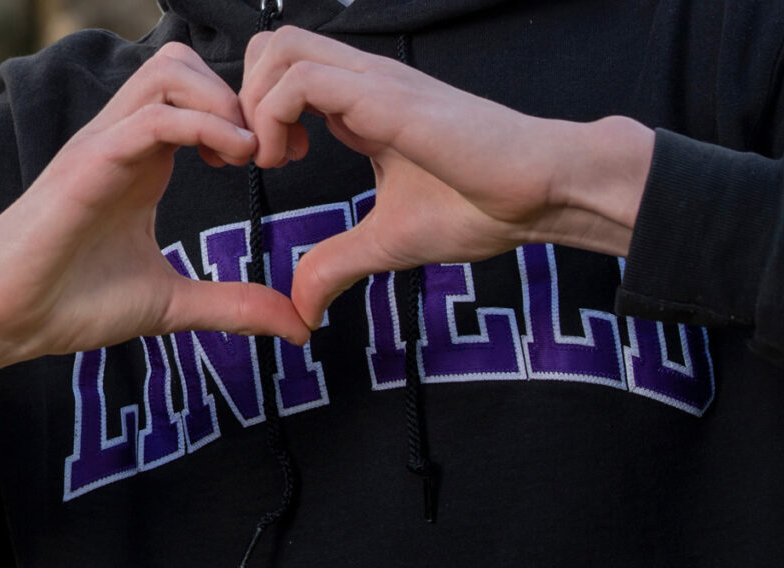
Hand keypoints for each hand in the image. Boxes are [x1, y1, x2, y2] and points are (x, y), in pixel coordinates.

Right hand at [0, 42, 309, 391]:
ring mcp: (106, 146)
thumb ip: (235, 306)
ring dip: (222, 103)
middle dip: (240, 95)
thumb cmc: (75, 301)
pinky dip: (201, 126)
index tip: (278, 158)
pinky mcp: (88, 165)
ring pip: (168, 73)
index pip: (198, 93)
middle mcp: (127, 141)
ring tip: (248, 153)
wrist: (8, 322)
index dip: (248, 113)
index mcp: (146, 160)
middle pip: (185, 64)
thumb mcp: (174, 303)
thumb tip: (298, 326)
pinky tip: (230, 161)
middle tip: (269, 150)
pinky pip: (151, 118)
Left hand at [239, 27, 654, 328]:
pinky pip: (302, 78)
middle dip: (240, 98)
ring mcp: (374, 82)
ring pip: (278, 47)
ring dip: (253, 104)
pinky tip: (289, 160)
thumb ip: (340, 264)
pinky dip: (273, 115)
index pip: (285, 75)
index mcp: (364, 106)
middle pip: (271, 44)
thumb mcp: (390, 241)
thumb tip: (304, 308)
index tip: (261, 165)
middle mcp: (363, 82)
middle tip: (253, 157)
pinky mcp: (387, 96)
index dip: (255, 113)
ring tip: (271, 160)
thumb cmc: (484, 205)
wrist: (543, 191)